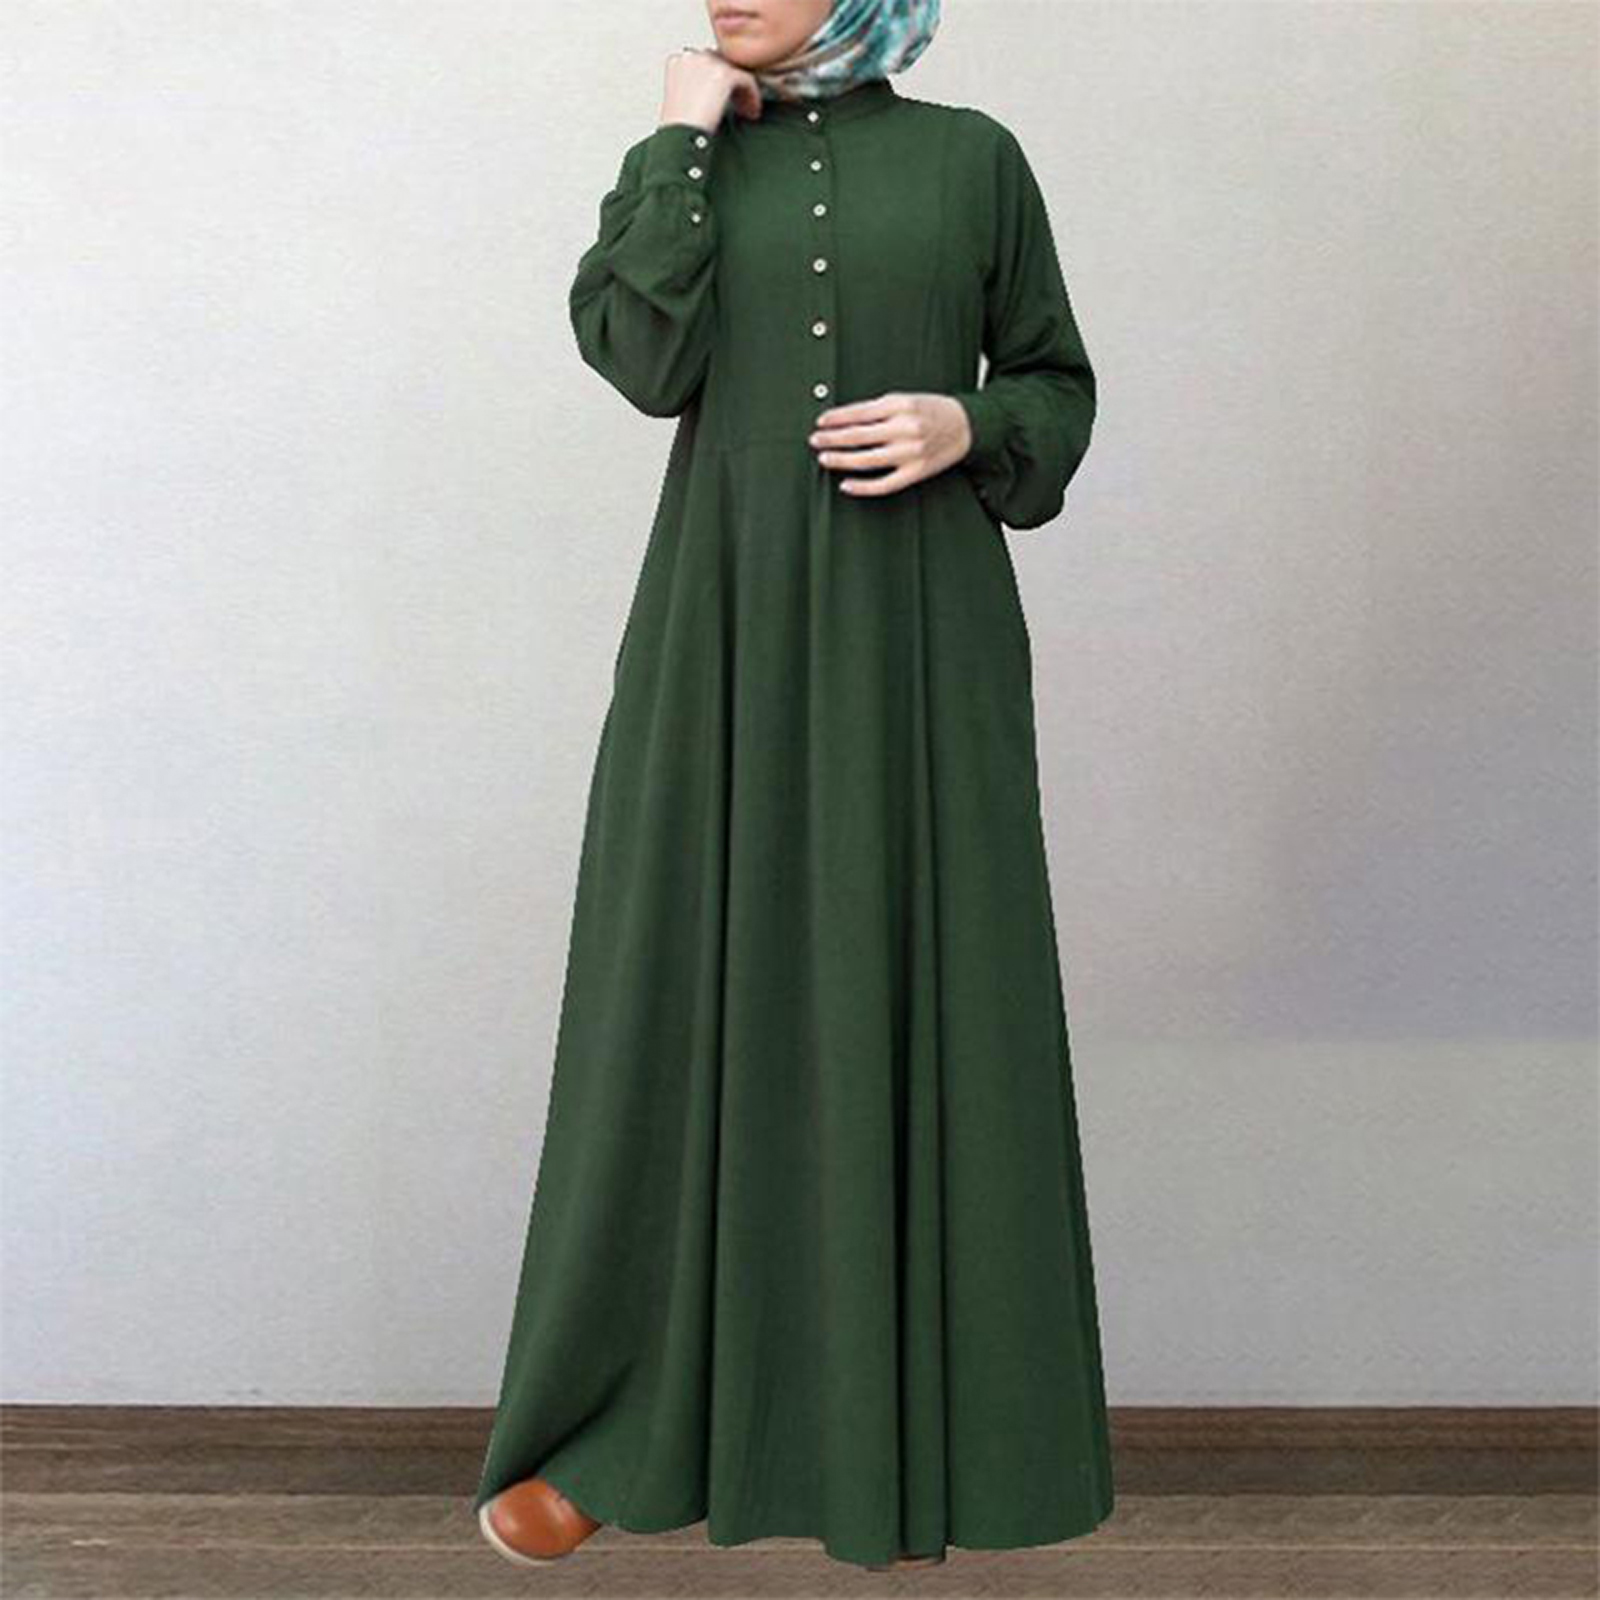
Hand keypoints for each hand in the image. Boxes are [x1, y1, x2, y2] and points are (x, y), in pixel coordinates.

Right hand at [660, 46, 762, 131]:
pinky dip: (752, 96)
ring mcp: (708, 63)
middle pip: (721, 63)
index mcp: (678, 61)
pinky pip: (747, 80)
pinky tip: (751, 111)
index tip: (723, 97)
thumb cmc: (678, 127)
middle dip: (731, 83)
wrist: (680, 136)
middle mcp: (692, 57)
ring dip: (743, 90)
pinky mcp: (724, 74)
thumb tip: (714, 90)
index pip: (705, 62)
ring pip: (736, 71)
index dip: (716, 80)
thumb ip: (695, 86)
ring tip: (747, 109)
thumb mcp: (681, 100)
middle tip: (739, 104)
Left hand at [808, 392, 973, 496]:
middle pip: (860, 436)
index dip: (837, 418)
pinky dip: (863, 487)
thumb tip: (843, 420)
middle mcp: (905, 428)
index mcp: (901, 405)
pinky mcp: (916, 473)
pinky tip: (846, 485)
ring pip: (867, 460)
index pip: (860, 413)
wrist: (966, 426)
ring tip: (825, 458)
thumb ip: (878, 409)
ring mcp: (910, 453)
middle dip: (833, 438)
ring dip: (842, 460)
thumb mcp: (906, 399)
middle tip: (814, 440)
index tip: (820, 422)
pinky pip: (884, 484)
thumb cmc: (931, 410)